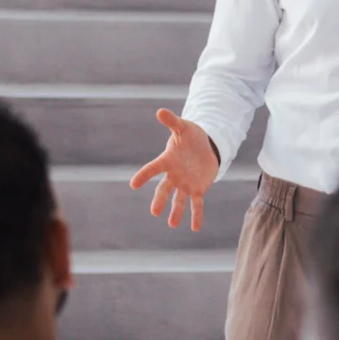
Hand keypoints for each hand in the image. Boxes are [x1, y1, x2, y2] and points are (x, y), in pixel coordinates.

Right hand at [130, 111, 220, 230]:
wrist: (205, 146)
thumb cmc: (191, 136)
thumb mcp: (183, 127)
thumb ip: (172, 121)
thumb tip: (160, 111)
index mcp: (168, 160)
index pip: (153, 169)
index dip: (144, 176)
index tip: (133, 184)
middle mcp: (174, 175)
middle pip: (164, 189)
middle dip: (160, 200)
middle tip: (154, 212)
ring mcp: (185, 184)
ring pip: (179, 200)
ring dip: (176, 211)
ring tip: (171, 224)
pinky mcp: (198, 189)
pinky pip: (197, 204)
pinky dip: (196, 216)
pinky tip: (194, 228)